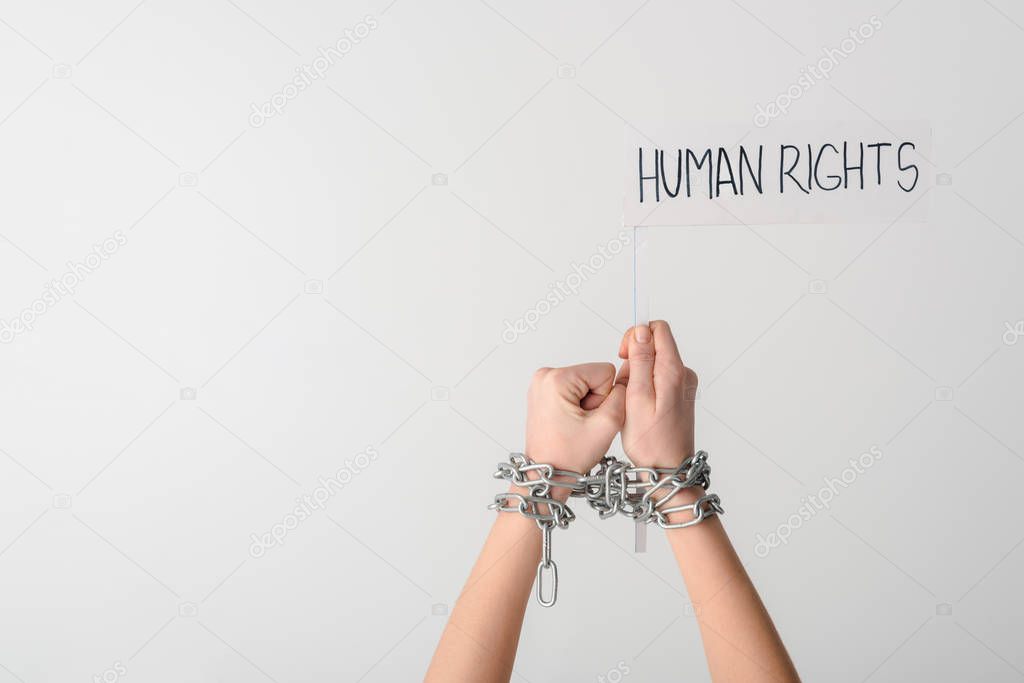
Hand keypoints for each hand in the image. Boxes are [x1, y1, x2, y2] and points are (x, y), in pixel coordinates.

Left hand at [525, 363, 625, 474]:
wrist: (547, 474)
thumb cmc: (567, 456)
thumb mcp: (606, 425)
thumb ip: (622, 396)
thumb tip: (626, 380)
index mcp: (556, 378)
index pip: (604, 371)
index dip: (605, 398)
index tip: (589, 418)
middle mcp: (545, 375)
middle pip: (593, 376)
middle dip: (594, 402)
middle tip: (581, 425)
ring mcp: (542, 383)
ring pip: (585, 384)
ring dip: (586, 405)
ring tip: (575, 425)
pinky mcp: (543, 392)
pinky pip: (574, 390)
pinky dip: (577, 406)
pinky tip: (570, 423)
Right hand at [616, 321, 697, 468]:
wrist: (668, 469)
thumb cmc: (650, 440)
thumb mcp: (637, 397)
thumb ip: (640, 360)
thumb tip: (641, 330)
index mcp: (674, 370)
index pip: (657, 329)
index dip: (635, 336)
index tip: (624, 356)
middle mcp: (683, 374)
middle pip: (653, 346)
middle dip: (633, 361)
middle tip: (626, 390)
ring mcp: (682, 385)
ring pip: (652, 363)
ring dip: (636, 377)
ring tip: (633, 404)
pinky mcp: (678, 395)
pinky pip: (656, 379)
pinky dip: (643, 388)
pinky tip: (640, 409)